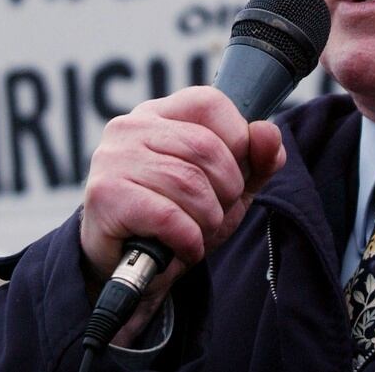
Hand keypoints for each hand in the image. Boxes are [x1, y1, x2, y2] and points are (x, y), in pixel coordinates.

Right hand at [79, 86, 285, 337]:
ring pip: (189, 184)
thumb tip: (268, 134)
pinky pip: (169, 216)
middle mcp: (130, 127)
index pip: (209, 103)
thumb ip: (256, 160)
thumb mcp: (227, 188)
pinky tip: (182, 247)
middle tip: (215, 213)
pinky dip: (189, 240)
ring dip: (208, 219)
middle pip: (205, 147)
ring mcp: (114, 159)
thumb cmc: (178, 219)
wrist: (130, 270)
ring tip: (197, 231)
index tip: (232, 174)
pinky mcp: (106, 196)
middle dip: (226, 190)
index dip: (236, 140)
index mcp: (159, 114)